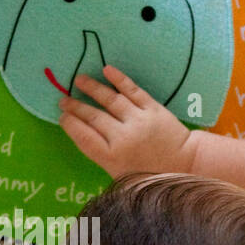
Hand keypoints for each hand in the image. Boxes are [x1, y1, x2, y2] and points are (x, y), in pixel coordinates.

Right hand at [57, 66, 196, 177]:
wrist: (183, 163)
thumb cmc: (149, 173)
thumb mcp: (121, 175)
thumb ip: (103, 155)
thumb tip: (82, 133)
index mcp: (112, 158)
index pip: (84, 138)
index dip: (70, 125)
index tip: (61, 116)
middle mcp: (123, 138)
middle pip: (93, 117)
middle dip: (75, 106)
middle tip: (62, 99)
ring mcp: (138, 121)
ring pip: (110, 100)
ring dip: (92, 88)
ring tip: (79, 79)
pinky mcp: (152, 108)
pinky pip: (132, 90)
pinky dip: (119, 79)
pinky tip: (106, 70)